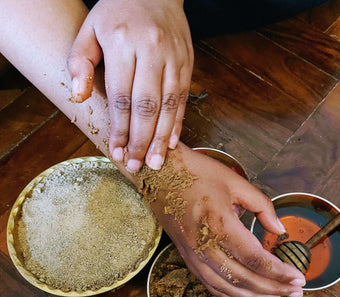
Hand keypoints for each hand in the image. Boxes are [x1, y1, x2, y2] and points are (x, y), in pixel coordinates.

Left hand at [67, 0, 192, 170]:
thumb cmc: (117, 13)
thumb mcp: (89, 30)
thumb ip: (80, 63)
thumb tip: (79, 97)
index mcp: (124, 44)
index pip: (121, 98)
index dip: (120, 129)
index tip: (118, 152)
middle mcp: (153, 52)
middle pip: (147, 107)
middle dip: (141, 140)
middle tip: (138, 165)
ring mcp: (174, 58)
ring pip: (169, 106)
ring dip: (161, 138)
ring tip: (155, 162)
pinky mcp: (188, 63)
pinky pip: (183, 98)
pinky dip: (178, 123)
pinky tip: (171, 142)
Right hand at [148, 144, 305, 296]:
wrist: (159, 174)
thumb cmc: (197, 173)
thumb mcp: (235, 182)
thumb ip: (262, 206)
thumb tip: (279, 229)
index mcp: (220, 223)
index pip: (255, 258)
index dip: (279, 272)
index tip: (299, 278)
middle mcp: (205, 245)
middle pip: (243, 278)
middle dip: (273, 288)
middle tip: (295, 292)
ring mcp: (193, 253)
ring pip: (226, 286)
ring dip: (253, 296)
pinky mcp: (185, 255)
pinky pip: (206, 283)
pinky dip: (224, 296)